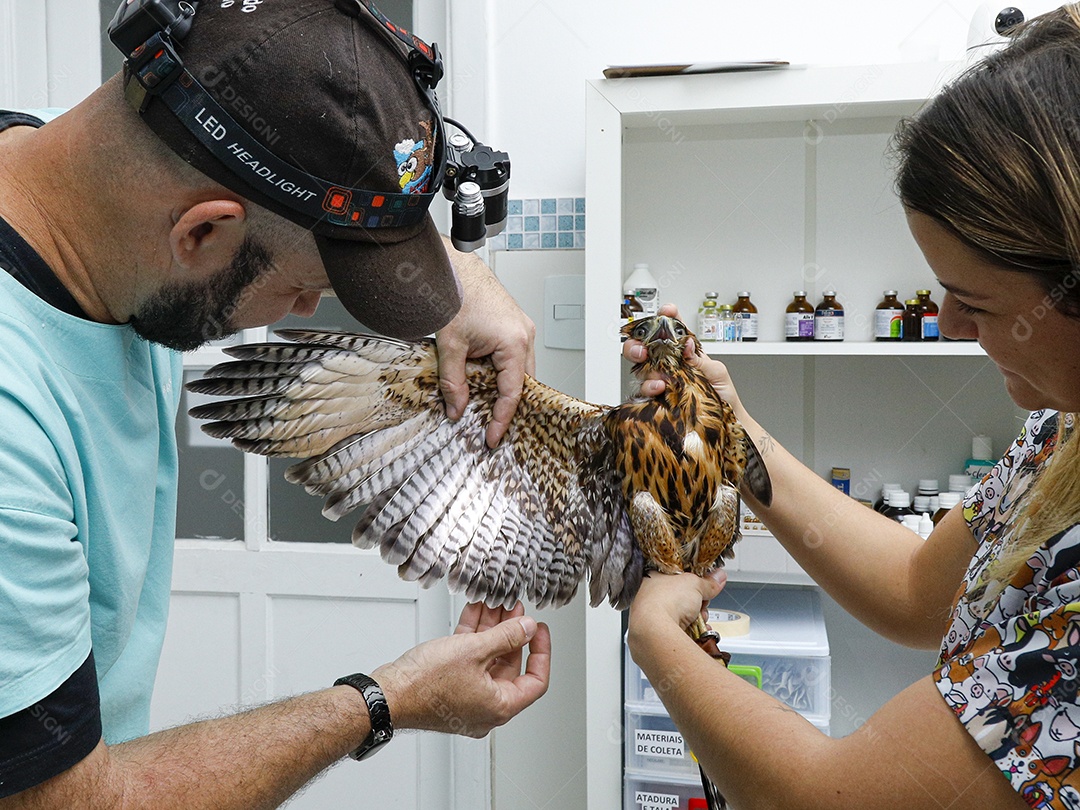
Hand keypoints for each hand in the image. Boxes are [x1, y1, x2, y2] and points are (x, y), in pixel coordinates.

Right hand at [373, 602, 550, 737]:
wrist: (387, 695)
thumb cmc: (424, 686)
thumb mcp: (473, 651)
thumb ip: (506, 637)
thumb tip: (526, 628)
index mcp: (499, 706)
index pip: (535, 681)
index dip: (541, 652)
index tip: (538, 631)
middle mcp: (485, 706)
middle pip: (509, 665)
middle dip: (512, 633)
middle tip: (515, 609)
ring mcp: (466, 696)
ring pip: (487, 659)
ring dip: (492, 630)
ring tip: (496, 604)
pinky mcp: (449, 686)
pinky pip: (468, 659)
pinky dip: (473, 637)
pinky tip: (475, 612)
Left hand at [436, 242, 535, 447]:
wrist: (455, 266)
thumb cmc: (456, 294)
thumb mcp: (449, 345)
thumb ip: (453, 382)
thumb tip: (456, 409)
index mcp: (514, 342)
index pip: (512, 393)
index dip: (501, 419)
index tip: (491, 437)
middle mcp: (524, 336)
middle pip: (522, 385)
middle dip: (507, 408)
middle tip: (490, 428)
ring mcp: (522, 329)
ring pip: (519, 372)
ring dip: (504, 389)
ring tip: (486, 408)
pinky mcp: (515, 326)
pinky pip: (515, 359)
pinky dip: (503, 374)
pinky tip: (486, 382)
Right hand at [622, 303, 741, 408]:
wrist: (726, 421)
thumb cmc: (723, 395)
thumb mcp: (717, 372)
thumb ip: (699, 359)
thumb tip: (685, 344)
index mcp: (684, 353)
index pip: (670, 330)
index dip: (666, 318)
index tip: (667, 312)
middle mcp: (668, 365)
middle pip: (644, 347)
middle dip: (638, 343)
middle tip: (643, 348)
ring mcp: (660, 382)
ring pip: (640, 369)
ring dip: (645, 369)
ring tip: (660, 376)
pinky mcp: (656, 400)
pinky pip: (642, 392)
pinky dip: (648, 388)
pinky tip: (659, 388)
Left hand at [627, 569, 725, 651]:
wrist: (656, 630)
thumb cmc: (664, 601)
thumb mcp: (694, 583)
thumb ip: (707, 582)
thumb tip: (717, 577)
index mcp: (652, 579)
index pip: (677, 578)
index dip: (692, 582)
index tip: (703, 585)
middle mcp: (651, 599)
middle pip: (682, 599)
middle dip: (697, 603)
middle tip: (701, 603)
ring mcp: (655, 619)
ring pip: (683, 616)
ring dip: (696, 618)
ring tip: (698, 617)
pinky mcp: (662, 635)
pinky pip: (682, 632)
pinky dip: (693, 633)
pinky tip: (698, 631)